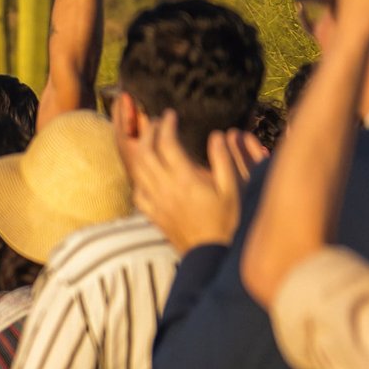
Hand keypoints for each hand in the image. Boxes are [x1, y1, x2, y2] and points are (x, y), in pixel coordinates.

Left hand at [127, 113, 260, 254]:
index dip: (165, 125)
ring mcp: (155, 202)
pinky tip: (145, 172)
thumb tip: (217, 135)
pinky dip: (137, 176)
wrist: (211, 253)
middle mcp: (165, 188)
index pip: (167, 143)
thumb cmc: (227, 221)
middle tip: (154, 121)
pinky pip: (137, 191)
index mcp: (185, 179)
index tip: (170, 114)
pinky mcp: (152, 214)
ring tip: (147, 139)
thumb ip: (223, 160)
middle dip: (147, 132)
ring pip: (137, 170)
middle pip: (145, 153)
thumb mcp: (232, 189)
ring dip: (139, 150)